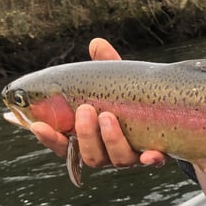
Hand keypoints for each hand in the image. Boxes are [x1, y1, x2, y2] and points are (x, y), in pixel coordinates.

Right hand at [30, 38, 166, 167]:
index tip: (38, 126)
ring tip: (108, 116)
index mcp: (89, 137)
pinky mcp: (156, 155)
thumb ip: (105, 65)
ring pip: (116, 159)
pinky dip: (151, 159)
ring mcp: (131, 156)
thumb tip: (97, 43)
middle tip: (86, 110)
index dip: (49, 139)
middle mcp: (108, 152)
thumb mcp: (115, 81)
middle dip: (85, 134)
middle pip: (90, 155)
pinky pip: (153, 161)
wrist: (167, 112)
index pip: (63, 144)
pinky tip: (149, 155)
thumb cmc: (129, 98)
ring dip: (110, 139)